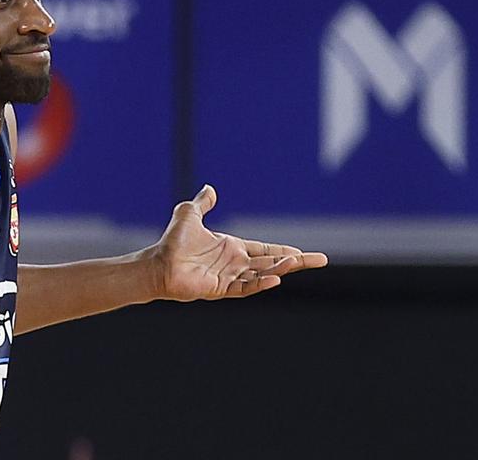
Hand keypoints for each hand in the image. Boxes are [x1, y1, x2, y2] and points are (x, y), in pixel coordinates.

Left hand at [146, 185, 327, 300]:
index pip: (265, 250)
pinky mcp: (220, 289)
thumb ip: (203, 203)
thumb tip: (210, 188)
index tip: (302, 254)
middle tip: (320, 260)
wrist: (157, 263)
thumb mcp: (189, 214)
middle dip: (295, 262)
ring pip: (262, 275)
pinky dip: (260, 284)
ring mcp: (229, 277)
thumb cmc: (172, 241)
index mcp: (231, 247)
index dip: (284, 251)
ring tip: (297, 263)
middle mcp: (234, 263)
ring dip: (280, 269)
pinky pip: (244, 288)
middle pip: (271, 263)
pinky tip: (275, 279)